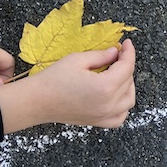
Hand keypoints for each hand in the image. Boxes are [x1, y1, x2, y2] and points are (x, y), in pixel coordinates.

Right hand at [0, 40, 135, 133]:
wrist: (38, 101)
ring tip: (118, 73)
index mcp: (105, 87)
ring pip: (129, 100)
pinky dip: (123, 106)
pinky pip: (120, 117)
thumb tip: (116, 52)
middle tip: (117, 55)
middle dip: (126, 66)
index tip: (127, 44)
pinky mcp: (99, 122)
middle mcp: (109, 104)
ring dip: (128, 85)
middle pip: (128, 82)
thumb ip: (101, 56)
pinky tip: (116, 96)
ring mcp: (105, 116)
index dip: (129, 53)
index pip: (126, 67)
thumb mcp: (77, 60)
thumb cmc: (53, 79)